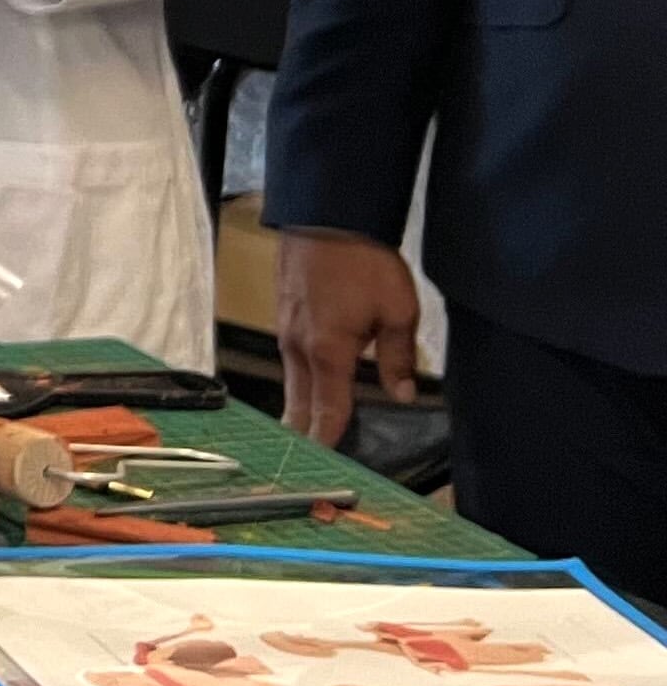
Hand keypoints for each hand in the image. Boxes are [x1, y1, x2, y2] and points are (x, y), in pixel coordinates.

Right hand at [278, 229, 422, 445]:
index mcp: (328, 353)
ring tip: (303, 434)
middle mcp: (299, 348)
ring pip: (292, 383)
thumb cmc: (362, 261)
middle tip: (303, 466)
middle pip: (299, 405)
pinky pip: (290, 360)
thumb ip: (399, 358)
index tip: (324, 470)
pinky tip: (305, 386)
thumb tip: (401, 394)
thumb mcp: (398, 311)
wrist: (326, 215)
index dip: (327, 442)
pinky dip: (297, 381)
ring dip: (299, 409)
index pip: (326, 411)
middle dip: (303, 436)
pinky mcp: (285, 315)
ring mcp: (286, 330)